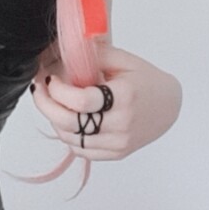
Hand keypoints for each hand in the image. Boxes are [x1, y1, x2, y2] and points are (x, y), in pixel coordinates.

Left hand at [30, 45, 181, 160]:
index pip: (81, 101)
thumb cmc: (145, 80)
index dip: (58, 91)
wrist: (169, 105)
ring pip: (71, 139)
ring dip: (54, 120)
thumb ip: (93, 56)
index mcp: (124, 97)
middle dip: (46, 106)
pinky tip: (66, 120)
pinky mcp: (116, 153)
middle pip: (70, 123)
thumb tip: (60, 57)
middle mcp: (121, 124)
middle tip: (39, 91)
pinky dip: (68, 135)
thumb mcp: (123, 60)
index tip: (50, 79)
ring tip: (52, 103)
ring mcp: (119, 142)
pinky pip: (81, 150)